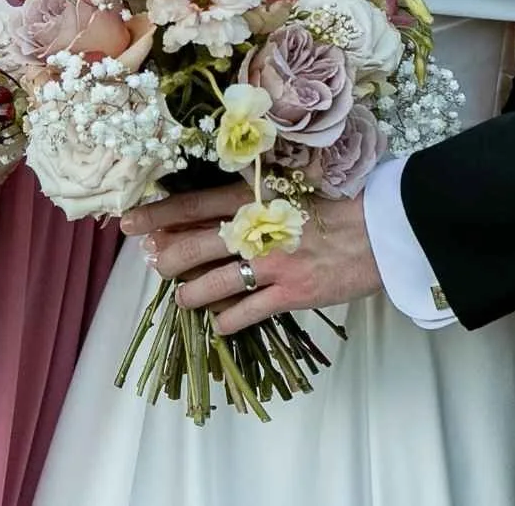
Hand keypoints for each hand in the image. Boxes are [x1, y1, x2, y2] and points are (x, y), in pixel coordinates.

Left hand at [134, 191, 385, 336]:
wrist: (382, 228)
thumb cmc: (339, 203)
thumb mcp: (291, 188)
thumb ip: (254, 198)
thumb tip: (213, 209)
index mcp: (255, 196)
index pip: (194, 204)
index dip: (159, 214)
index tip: (132, 221)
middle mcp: (256, 229)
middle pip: (194, 245)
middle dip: (165, 256)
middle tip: (151, 262)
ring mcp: (272, 265)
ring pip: (214, 283)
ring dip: (191, 293)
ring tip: (182, 297)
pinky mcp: (290, 294)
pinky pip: (246, 312)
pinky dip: (226, 322)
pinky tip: (217, 326)